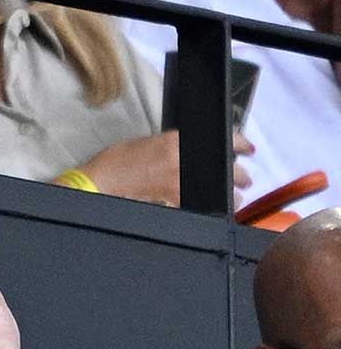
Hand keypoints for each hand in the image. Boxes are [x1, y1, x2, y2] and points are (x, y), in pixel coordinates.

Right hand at [77, 130, 252, 205]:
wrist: (99, 182)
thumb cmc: (116, 161)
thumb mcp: (147, 144)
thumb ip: (170, 147)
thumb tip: (187, 153)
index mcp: (174, 141)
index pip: (216, 139)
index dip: (238, 143)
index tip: (248, 148)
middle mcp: (179, 158)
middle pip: (221, 165)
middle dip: (237, 173)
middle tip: (245, 179)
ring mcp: (175, 179)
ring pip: (214, 185)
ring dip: (229, 192)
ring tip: (236, 197)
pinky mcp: (169, 197)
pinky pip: (197, 201)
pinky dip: (209, 204)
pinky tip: (217, 209)